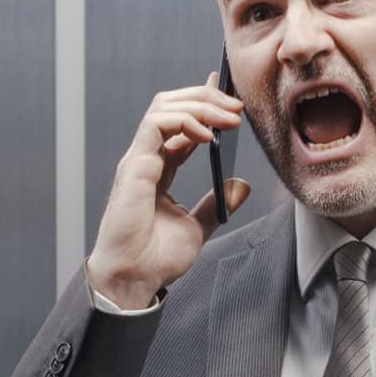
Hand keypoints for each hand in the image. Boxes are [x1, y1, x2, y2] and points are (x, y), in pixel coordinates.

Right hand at [85, 73, 252, 308]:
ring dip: (201, 105)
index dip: (204, 106)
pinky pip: (157, 124)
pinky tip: (208, 135)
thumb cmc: (155, 258)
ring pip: (164, 107)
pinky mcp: (136, 166)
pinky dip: (185, 120)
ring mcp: (139, 159)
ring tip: (229, 118)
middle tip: (236, 106)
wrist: (135, 278)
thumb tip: (240, 185)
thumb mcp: (197, 226)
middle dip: (205, 98)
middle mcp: (146, 157)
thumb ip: (216, 202)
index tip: (231, 101)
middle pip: (171, 106)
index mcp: (158, 168)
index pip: (180, 123)